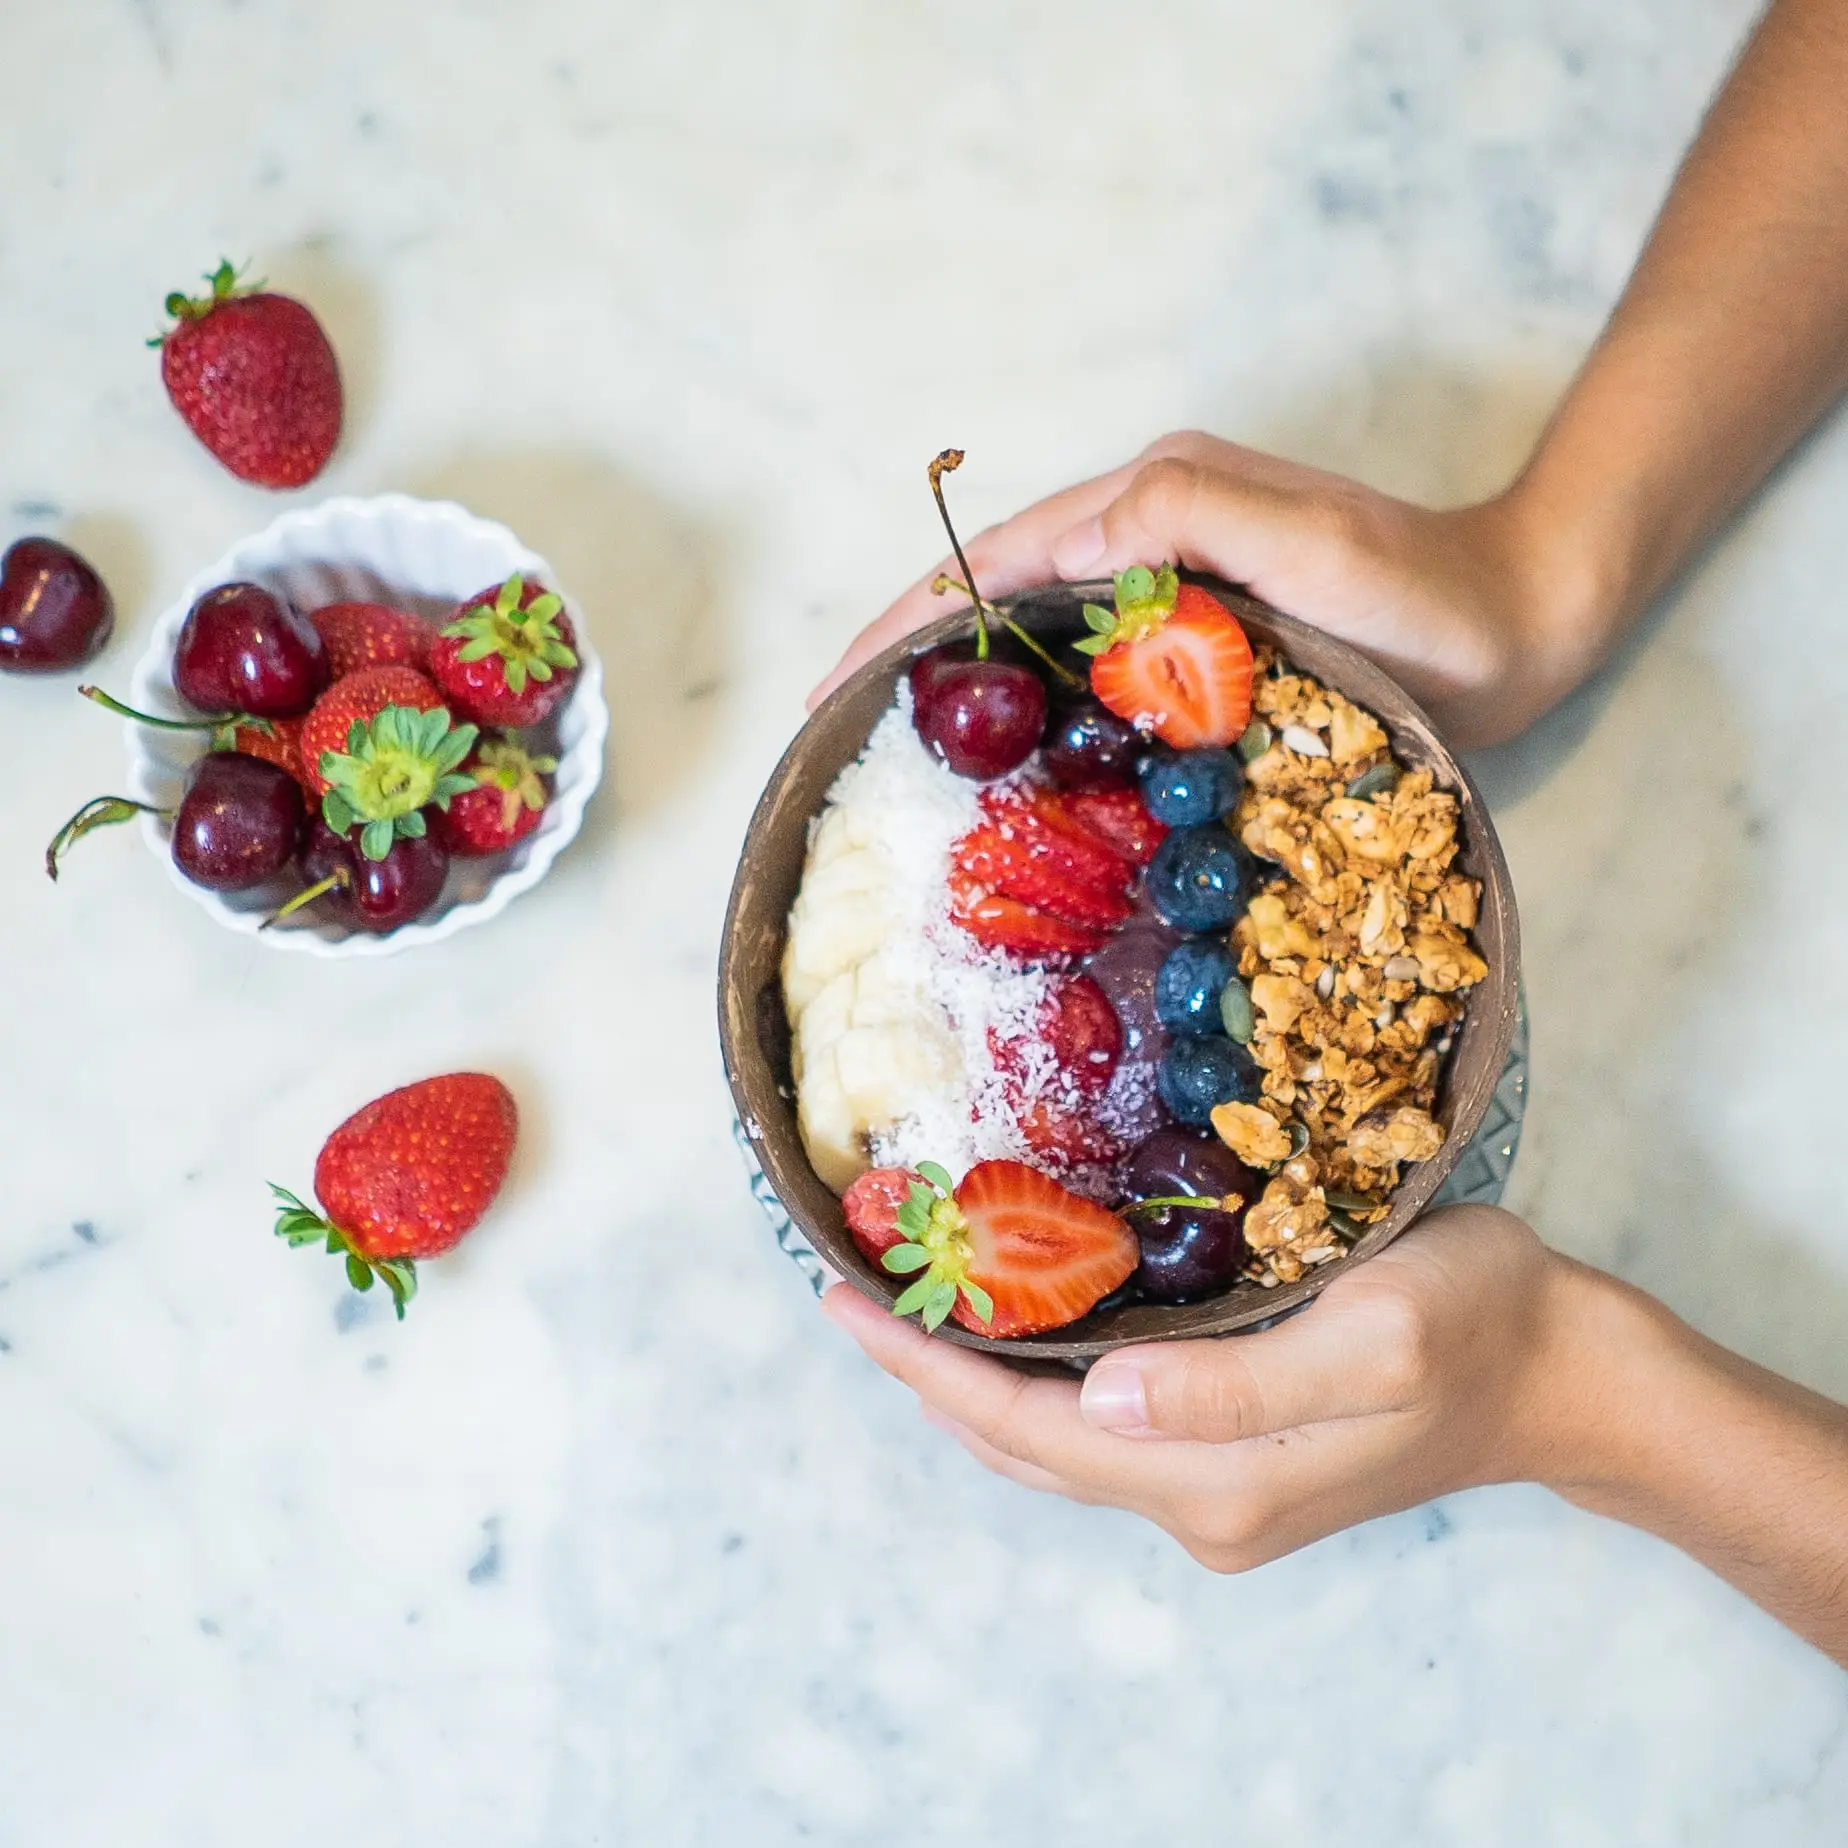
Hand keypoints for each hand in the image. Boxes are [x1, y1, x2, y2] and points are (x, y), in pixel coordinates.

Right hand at [810, 432, 1606, 748]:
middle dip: (912, 655)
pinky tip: (1013, 767)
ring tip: (897, 759)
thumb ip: (1186, 515)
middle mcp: (1151, 533)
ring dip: (967, 690)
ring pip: (1038, 635)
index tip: (835, 690)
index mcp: (1153, 498)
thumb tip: (1058, 541)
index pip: (996, 558)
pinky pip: (1095, 671)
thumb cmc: (1425, 590)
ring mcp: (1176, 588)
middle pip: (998, 591)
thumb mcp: (1307, 539)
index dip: (908, 621)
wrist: (1517, 621)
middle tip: (838, 734)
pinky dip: (1038, 711)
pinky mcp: (1205, 638)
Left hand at [822, 1206, 1594, 1570]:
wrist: (1563, 1373)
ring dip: (972, 1380)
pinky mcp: (1238, 1462)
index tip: (845, 1298)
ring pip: (1055, 1444)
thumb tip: (1099, 1400)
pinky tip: (1017, 1330)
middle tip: (849, 1287)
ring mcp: (1219, 1492)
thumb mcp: (1373, 1338)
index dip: (926, 1367)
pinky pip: (1101, 1431)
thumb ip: (1237, 1385)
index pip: (1025, 1429)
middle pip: (1021, 1445)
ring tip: (906, 1305)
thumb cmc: (1478, 1326)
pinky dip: (1036, 1384)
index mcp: (1217, 1482)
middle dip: (927, 1371)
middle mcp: (1202, 1503)